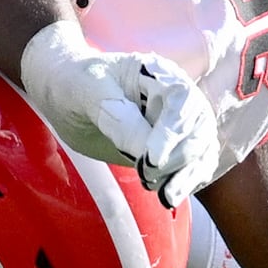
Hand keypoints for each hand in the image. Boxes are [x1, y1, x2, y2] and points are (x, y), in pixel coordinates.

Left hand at [17, 21, 220, 205]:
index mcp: (157, 72)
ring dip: (186, 175)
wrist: (67, 97)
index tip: (152, 159)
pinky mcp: (171, 148)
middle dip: (179, 157)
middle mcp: (174, 97)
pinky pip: (193, 164)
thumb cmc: (76, 83)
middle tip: (147, 174)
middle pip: (198, 126)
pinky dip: (187, 181)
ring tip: (163, 195)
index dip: (172, 130)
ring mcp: (175, 123)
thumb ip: (116, 116)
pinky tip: (169, 195)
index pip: (181, 98)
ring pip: (200, 148)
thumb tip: (146, 150)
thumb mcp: (87, 91)